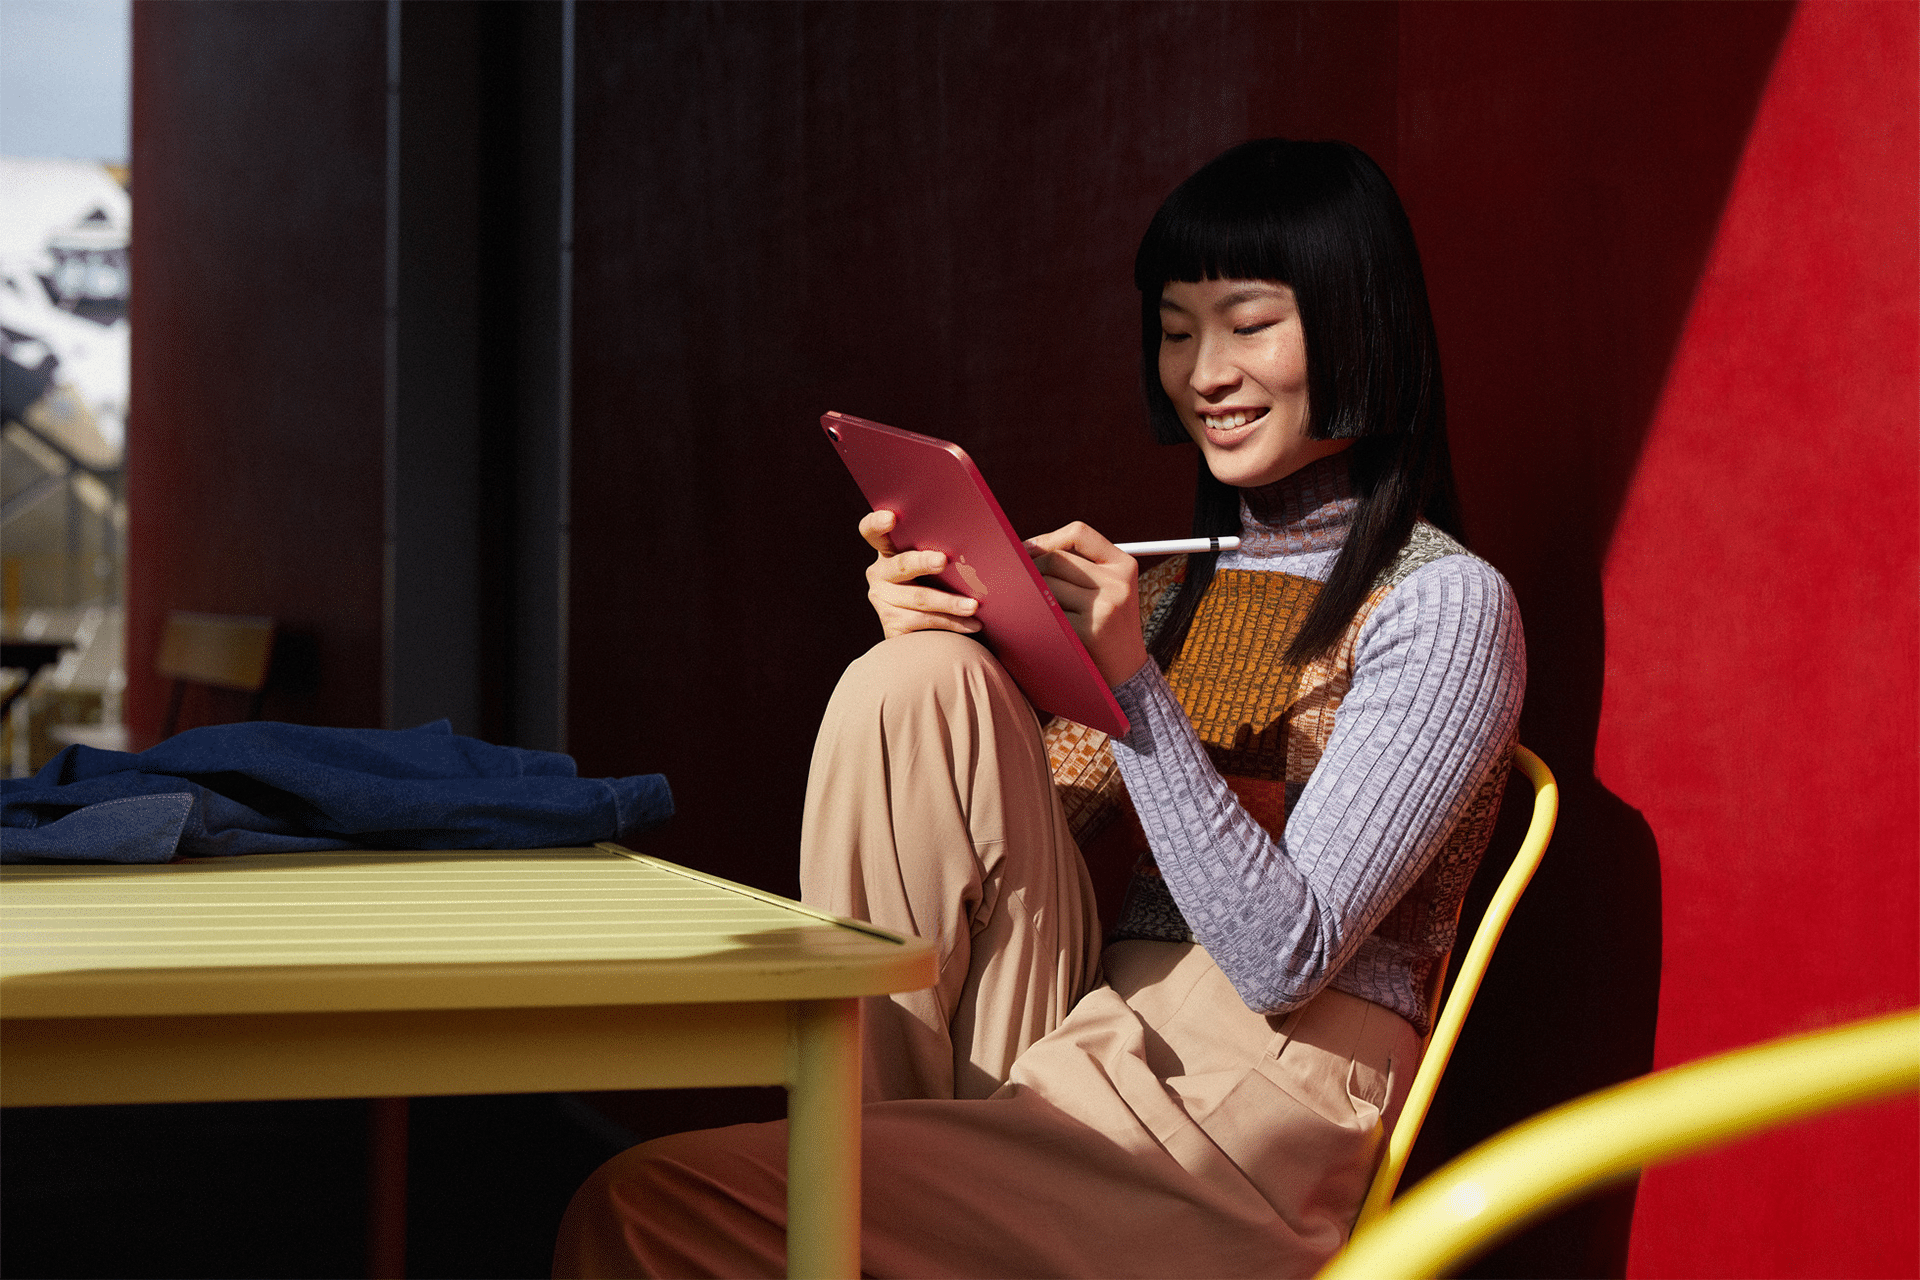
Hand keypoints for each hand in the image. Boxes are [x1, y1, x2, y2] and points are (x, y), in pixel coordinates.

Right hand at [859, 510, 983, 639]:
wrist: (928, 628)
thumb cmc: (939, 582)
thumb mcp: (934, 564)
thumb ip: (940, 550)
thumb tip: (973, 542)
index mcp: (887, 550)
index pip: (871, 531)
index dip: (877, 523)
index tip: (891, 517)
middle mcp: (879, 573)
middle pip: (901, 564)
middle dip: (923, 562)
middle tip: (942, 560)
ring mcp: (882, 600)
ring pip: (919, 598)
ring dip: (949, 602)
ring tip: (973, 605)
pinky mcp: (892, 625)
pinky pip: (925, 621)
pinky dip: (952, 623)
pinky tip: (973, 624)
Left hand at [1025, 522, 1148, 686]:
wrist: (1127, 673)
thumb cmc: (1108, 627)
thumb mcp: (1110, 589)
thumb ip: (1080, 567)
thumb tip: (1026, 548)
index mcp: (1124, 565)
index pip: (1079, 533)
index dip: (1047, 539)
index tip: (1027, 551)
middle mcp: (1119, 582)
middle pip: (1056, 559)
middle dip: (1031, 568)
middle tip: (1017, 582)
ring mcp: (1105, 607)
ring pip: (1047, 585)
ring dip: (1031, 594)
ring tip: (1030, 605)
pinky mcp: (1088, 630)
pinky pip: (1046, 612)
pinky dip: (1035, 615)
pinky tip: (1037, 623)